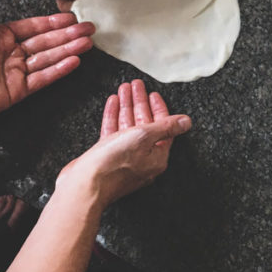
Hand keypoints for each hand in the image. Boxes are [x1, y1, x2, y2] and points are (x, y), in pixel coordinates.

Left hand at [0, 0, 94, 121]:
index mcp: (0, 37)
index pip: (33, 27)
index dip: (52, 22)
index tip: (71, 16)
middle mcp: (11, 54)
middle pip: (46, 42)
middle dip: (68, 35)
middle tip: (88, 29)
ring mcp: (16, 73)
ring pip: (48, 59)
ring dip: (68, 50)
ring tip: (87, 43)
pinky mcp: (17, 91)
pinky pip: (42, 78)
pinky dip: (59, 70)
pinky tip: (73, 61)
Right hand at [57, 79, 190, 207]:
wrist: (84, 185)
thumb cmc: (113, 164)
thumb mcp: (143, 137)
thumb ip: (165, 127)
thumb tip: (186, 122)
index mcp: (156, 157)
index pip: (163, 127)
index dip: (158, 108)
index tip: (153, 93)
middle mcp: (142, 158)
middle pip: (144, 125)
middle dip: (140, 103)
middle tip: (136, 86)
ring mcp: (124, 158)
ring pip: (127, 127)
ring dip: (126, 106)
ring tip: (123, 89)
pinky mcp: (107, 157)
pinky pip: (113, 133)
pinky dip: (113, 116)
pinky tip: (113, 102)